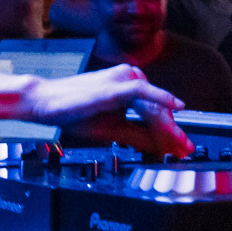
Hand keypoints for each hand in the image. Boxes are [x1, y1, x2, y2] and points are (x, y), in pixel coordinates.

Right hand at [22, 66, 191, 156]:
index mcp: (130, 88)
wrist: (46, 103)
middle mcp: (130, 78)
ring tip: (178, 145)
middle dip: (172, 134)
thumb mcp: (112, 131)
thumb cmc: (74, 113)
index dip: (171, 132)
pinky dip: (162, 99)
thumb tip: (161, 149)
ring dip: (167, 128)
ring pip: (153, 106)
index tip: (184, 148)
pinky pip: (143, 91)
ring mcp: (122, 80)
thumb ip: (138, 138)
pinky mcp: (114, 85)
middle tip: (186, 151)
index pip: (156, 112)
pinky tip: (177, 106)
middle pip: (158, 111)